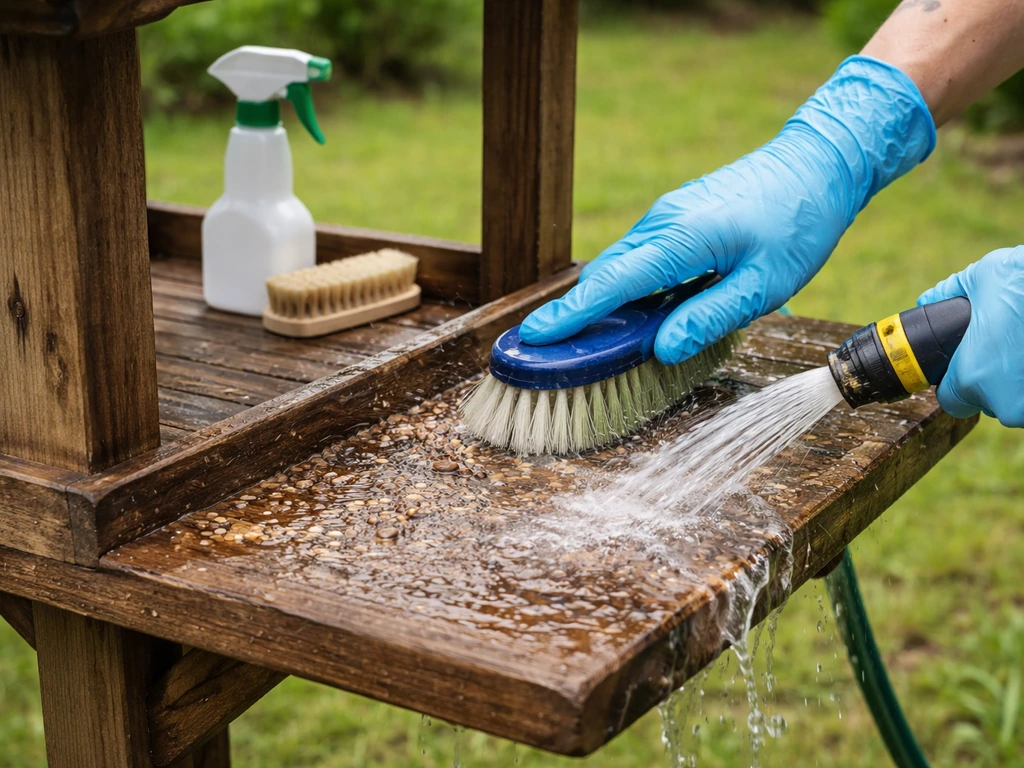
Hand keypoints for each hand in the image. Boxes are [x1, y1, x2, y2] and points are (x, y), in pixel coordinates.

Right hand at [519, 56, 935, 363]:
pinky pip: (638, 258)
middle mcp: (662, 223)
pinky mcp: (676, 218)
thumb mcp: (763, 285)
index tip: (532, 337)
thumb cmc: (800, 224)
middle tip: (560, 359)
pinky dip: (628, 288)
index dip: (570, 316)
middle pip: (605, 277)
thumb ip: (709, 317)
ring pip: (620, 267)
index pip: (610, 285)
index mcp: (680, 240)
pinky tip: (643, 315)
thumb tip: (661, 348)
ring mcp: (666, 216)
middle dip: (578, 317)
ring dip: (606, 305)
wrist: (820, 163)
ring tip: (601, 347)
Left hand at [918, 247, 1023, 427]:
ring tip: (1020, 349)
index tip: (968, 365)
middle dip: (992, 381)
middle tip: (1002, 350)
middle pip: (987, 401)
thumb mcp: (982, 278)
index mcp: (971, 376)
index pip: (951, 400)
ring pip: (1016, 402)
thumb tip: (928, 299)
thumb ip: (949, 293)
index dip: (956, 383)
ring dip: (1016, 383)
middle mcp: (1003, 402)